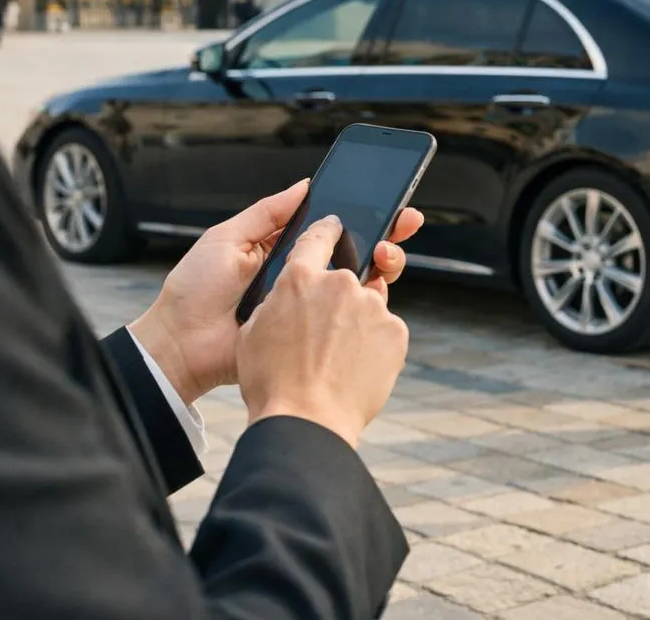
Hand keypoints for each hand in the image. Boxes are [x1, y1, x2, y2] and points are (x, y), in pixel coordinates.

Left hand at [127, 180, 422, 403]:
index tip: (388, 197)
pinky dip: (367, 302)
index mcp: (282, 250)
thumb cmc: (195, 290)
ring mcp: (307, 307)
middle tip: (405, 222)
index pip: (329, 227)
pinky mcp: (309, 335)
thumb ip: (268, 212)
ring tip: (386, 253)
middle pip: (353, 252)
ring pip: (357, 283)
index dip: (360, 212)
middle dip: (385, 233)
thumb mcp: (227, 238)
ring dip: (382, 263)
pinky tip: (375, 286)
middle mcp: (300, 277)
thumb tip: (306, 184)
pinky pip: (346, 318)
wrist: (181, 346)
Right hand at [237, 215, 410, 447]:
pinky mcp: (395, 331)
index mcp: (299, 278)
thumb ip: (277, 303)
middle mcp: (339, 283)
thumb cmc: (272, 383)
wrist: (306, 421)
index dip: (326, 231)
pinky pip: (385, 332)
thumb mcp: (254, 332)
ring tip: (338, 362)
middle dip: (339, 300)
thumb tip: (289, 297)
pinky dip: (375, 347)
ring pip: (368, 307)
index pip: (317, 237)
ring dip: (357, 325)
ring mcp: (371, 306)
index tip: (335, 227)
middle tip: (326, 334)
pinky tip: (355, 371)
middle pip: (346, 278)